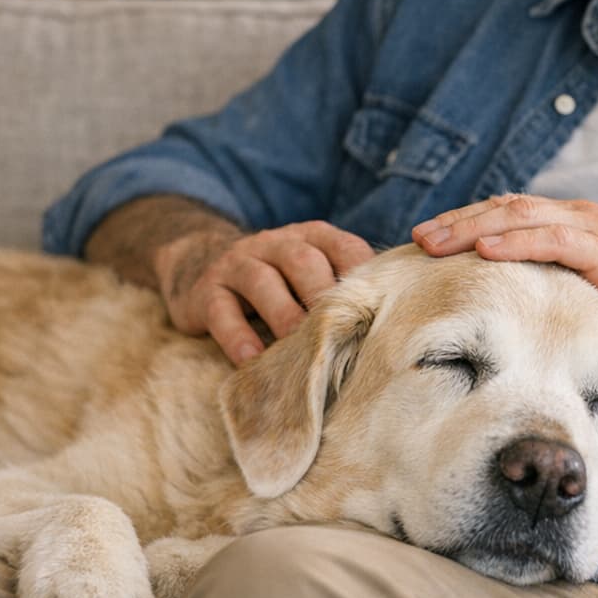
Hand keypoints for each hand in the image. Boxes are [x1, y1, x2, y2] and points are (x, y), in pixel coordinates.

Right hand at [158, 221, 373, 364]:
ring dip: (284, 317)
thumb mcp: (311, 274)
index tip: (382, 312)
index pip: (345, 248)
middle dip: (324, 298)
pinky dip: (238, 337)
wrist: (201, 266)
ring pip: (262, 282)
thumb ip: (345, 291)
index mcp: (312, 238)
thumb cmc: (279, 283)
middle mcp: (276, 243)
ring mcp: (238, 264)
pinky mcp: (206, 291)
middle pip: (304, 262)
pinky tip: (253, 360)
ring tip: (302, 353)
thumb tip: (396, 329)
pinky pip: (221, 312)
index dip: (364, 278)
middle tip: (342, 336)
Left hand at [412, 195, 597, 360]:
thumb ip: (571, 297)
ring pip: (519, 218)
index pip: (511, 218)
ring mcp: (596, 232)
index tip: (427, 246)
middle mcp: (582, 220)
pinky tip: (482, 252)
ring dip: (470, 228)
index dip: (467, 228)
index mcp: (579, 229)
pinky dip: (514, 242)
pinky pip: (553, 241)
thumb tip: (532, 323)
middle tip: (412, 240)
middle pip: (504, 211)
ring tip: (429, 243)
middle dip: (456, 223)